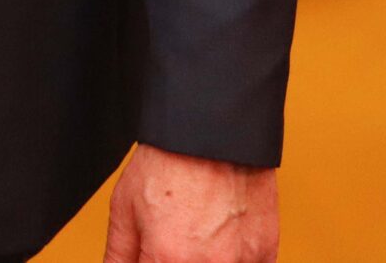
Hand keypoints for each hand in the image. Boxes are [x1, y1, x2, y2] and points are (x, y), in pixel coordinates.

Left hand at [102, 145, 277, 262]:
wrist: (213, 134)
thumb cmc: (168, 164)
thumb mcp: (124, 207)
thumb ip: (119, 254)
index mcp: (168, 259)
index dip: (149, 262)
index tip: (150, 255)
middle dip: (172, 258)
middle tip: (173, 238)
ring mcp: (242, 261)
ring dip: (205, 258)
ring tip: (196, 233)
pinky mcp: (266, 253)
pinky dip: (233, 258)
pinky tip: (220, 237)